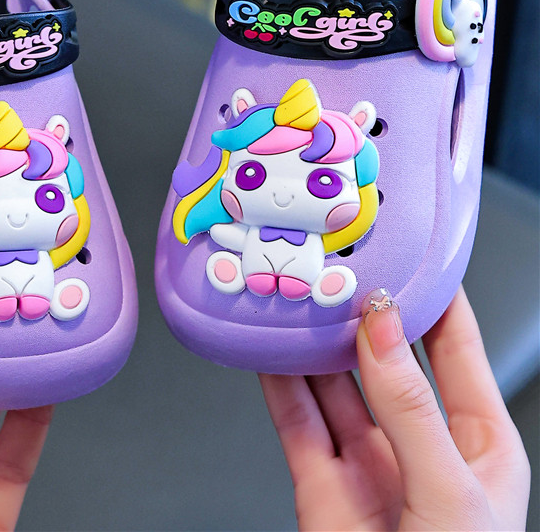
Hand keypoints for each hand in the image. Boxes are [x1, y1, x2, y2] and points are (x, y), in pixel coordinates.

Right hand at [259, 287, 529, 530]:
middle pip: (385, 360)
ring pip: (333, 385)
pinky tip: (269, 351)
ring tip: (297, 303)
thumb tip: (381, 331)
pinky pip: (295, 419)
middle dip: (360, 316)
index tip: (405, 255)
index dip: (432, 297)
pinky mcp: (321, 485)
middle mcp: (419, 445)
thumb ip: (410, 408)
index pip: (455, 348)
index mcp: (477, 444)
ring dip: (313, 344)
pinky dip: (277, 382)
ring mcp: (369, 463)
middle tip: (337, 277)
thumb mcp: (451, 492)